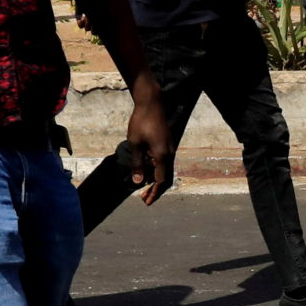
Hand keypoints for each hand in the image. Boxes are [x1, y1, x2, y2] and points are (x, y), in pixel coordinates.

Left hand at [123, 88, 177, 204]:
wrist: (151, 102)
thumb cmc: (141, 122)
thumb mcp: (135, 144)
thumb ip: (137, 164)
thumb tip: (138, 182)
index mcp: (162, 156)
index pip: (160, 181)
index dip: (154, 193)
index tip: (146, 202)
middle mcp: (169, 154)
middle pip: (166, 178)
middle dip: (156, 190)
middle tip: (144, 198)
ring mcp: (170, 148)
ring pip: (166, 170)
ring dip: (155, 180)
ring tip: (144, 186)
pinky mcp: (167, 143)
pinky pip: (164, 162)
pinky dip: (157, 170)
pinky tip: (147, 170)